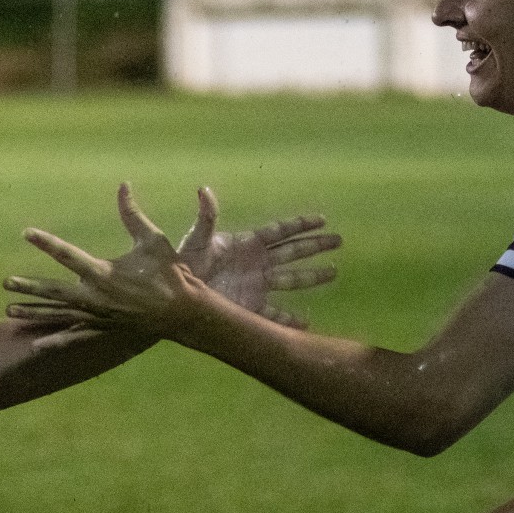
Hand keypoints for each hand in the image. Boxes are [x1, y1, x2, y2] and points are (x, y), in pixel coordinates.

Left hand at [5, 183, 204, 338]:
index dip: (46, 242)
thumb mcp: (152, 240)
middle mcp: (95, 297)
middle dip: (28, 287)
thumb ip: (133, 215)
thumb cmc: (170, 273)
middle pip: (53, 291)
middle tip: (6, 282)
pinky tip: (37, 344)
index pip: (67, 254)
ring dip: (34, 313)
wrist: (183, 312)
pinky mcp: (104, 328)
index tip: (27, 232)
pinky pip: (75, 335)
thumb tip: (123, 186)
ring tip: (9, 312)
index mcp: (103, 273)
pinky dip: (56, 339)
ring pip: (58, 314)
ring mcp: (97, 316)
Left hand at [175, 186, 338, 328]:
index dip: (300, 224)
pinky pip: (274, 313)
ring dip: (312, 277)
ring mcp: (255, 286)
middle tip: (339, 240)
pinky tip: (305, 321)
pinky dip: (289, 319)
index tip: (321, 219)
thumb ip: (205, 218)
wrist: (174, 295)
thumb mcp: (196, 240)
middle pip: (292, 252)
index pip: (279, 231)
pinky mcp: (249, 307)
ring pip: (290, 280)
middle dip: (315, 246)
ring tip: (333, 272)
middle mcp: (256, 264)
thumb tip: (204, 190)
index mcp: (246, 244)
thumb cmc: (183, 263)